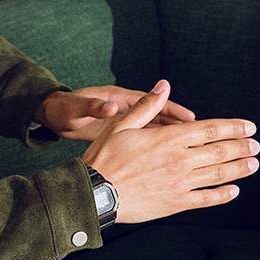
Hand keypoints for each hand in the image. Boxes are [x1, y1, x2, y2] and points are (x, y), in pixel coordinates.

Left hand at [34, 82, 194, 141]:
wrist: (55, 117)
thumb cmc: (66, 110)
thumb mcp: (79, 108)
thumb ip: (95, 106)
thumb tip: (111, 106)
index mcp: (119, 100)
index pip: (151, 103)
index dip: (172, 110)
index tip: (191, 118)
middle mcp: (126, 110)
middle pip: (159, 117)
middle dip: (180, 125)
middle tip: (204, 135)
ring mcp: (124, 123)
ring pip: (155, 130)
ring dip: (172, 138)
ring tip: (194, 149)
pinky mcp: (121, 135)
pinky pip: (144, 141)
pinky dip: (158, 147)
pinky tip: (170, 159)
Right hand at [82, 80, 259, 223]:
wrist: (95, 193)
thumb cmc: (105, 157)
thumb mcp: (122, 125)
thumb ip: (147, 106)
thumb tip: (163, 86)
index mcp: (168, 138)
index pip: (210, 129)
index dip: (233, 127)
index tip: (249, 127)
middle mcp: (179, 160)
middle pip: (219, 151)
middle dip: (241, 147)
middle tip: (257, 145)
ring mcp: (179, 183)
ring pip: (217, 174)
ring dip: (238, 168)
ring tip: (254, 164)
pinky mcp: (175, 203)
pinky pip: (205, 198)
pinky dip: (222, 195)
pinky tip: (234, 191)